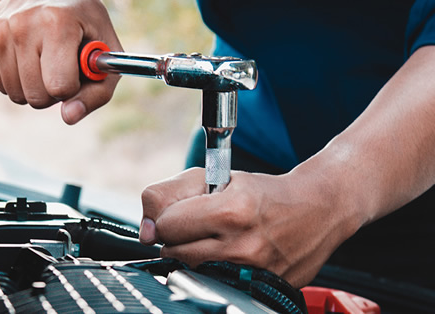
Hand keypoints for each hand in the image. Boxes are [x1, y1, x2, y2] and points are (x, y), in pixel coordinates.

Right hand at [0, 0, 121, 123]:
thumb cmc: (84, 22)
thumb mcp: (106, 51)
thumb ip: (97, 92)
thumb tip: (68, 117)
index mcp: (57, 23)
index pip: (60, 87)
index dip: (72, 88)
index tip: (76, 70)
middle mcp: (22, 24)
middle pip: (36, 96)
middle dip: (53, 92)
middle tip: (61, 67)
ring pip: (15, 95)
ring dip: (34, 88)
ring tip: (44, 60)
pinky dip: (16, 80)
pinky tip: (27, 56)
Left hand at [139, 167, 361, 287]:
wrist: (317, 208)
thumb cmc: (262, 191)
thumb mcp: (214, 175)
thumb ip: (169, 194)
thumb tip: (146, 230)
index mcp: (230, 211)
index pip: (166, 226)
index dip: (169, 217)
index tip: (183, 213)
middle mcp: (241, 246)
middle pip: (173, 253)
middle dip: (179, 237)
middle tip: (200, 226)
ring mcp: (251, 272)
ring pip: (189, 271)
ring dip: (193, 255)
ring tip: (215, 239)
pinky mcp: (260, 287)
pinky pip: (214, 284)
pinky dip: (213, 271)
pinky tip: (229, 255)